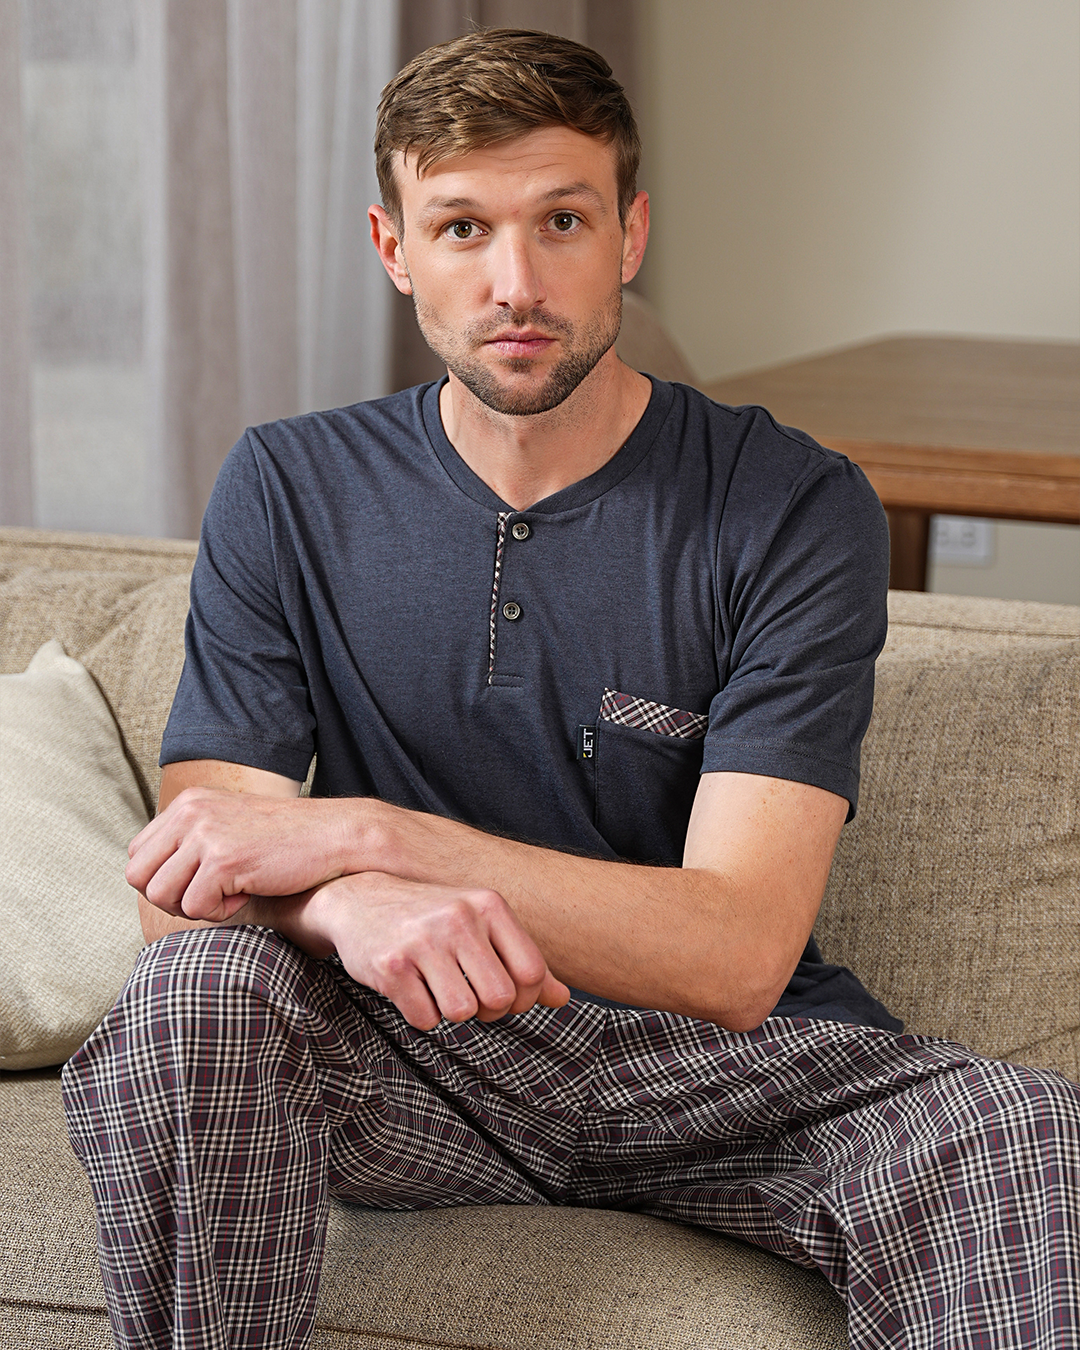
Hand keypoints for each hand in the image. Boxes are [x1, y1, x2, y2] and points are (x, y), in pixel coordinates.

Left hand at [127, 787, 353, 921]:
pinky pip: (195, 908)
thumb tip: (151, 878)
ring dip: (193, 907)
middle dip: (170, 898)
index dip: (162, 880)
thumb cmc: (283, 840)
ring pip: (160, 895)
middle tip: (208, 897)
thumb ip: (190, 840)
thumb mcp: (228, 825)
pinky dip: (219, 912)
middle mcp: (190, 812)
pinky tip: (245, 894)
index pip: (137, 854)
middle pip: (138, 876)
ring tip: (228, 894)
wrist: (332, 835)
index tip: (197, 883)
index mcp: (187, 802)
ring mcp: (205, 834)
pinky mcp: (223, 859)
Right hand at [306, 871, 570, 1029]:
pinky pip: (425, 1018)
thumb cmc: (430, 918)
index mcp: (488, 904)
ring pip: (462, 1012)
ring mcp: (422, 941)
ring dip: (452, 1012)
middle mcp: (458, 918)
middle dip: (488, 1009)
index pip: (532, 972)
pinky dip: (421, 1014)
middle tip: (468, 995)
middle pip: (500, 998)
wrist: (357, 900)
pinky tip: (411, 989)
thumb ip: (521, 959)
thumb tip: (562, 998)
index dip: (524, 997)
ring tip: (437, 987)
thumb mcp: (480, 925)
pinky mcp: (391, 967)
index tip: (503, 995)